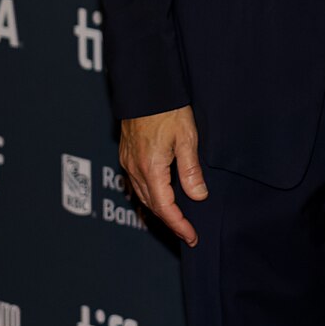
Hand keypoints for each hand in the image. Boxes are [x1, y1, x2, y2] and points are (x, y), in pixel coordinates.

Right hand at [118, 106, 206, 245]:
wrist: (146, 89)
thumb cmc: (168, 110)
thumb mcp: (187, 138)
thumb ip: (190, 170)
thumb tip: (198, 196)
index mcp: (151, 168)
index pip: (165, 207)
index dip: (178, 224)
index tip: (192, 236)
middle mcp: (135, 169)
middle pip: (152, 205)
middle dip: (170, 221)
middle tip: (188, 232)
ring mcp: (128, 162)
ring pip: (143, 196)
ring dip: (159, 210)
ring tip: (177, 219)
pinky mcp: (127, 155)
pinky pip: (137, 184)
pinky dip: (150, 195)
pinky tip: (159, 197)